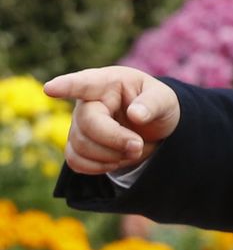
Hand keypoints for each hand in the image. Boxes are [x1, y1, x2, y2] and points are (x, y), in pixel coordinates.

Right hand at [43, 66, 180, 175]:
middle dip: (115, 140)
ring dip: (110, 156)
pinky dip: (98, 167)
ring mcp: (79, 123)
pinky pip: (75, 161)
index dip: (67, 86)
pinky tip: (116, 160)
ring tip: (133, 150)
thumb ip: (153, 104)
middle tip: (138, 146)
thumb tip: (136, 114)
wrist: (151, 127)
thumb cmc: (156, 105)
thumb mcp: (165, 100)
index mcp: (109, 82)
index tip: (50, 88)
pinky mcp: (77, 144)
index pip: (84, 82)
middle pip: (87, 124)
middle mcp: (88, 101)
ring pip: (80, 146)